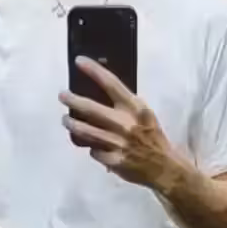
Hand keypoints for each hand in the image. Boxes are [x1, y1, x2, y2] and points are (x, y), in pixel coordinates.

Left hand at [59, 58, 176, 189]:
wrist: (164, 166)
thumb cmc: (151, 136)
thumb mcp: (143, 114)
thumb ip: (124, 104)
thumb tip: (97, 92)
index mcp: (135, 107)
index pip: (111, 83)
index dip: (93, 71)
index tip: (79, 61)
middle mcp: (125, 123)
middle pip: (92, 109)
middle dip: (73, 100)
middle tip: (62, 95)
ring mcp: (118, 143)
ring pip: (87, 131)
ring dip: (73, 124)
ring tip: (65, 120)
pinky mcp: (114, 160)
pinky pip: (94, 151)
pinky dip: (92, 148)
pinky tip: (91, 146)